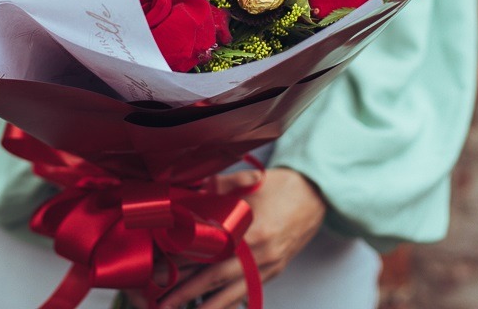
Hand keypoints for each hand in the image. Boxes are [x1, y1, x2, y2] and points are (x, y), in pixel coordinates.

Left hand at [127, 167, 326, 308]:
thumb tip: (194, 191)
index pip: (210, 254)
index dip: (185, 264)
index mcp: (250, 232)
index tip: (161, 271)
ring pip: (231, 294)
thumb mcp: (250, 182)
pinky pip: (247, 293)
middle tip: (162, 303)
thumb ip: (221, 186)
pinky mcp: (273, 272)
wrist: (316, 195)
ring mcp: (268, 267)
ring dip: (206, 306)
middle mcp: (259, 255)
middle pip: (216, 279)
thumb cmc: (282, 186)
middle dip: (187, 293)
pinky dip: (228, 304)